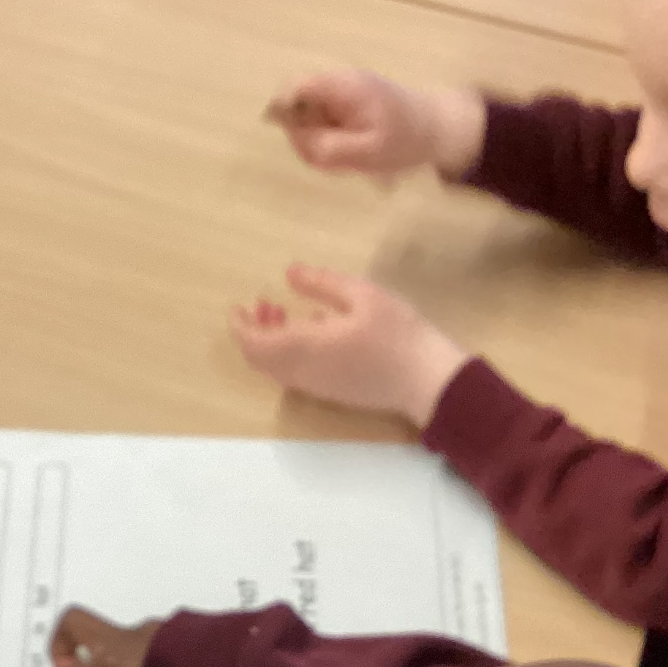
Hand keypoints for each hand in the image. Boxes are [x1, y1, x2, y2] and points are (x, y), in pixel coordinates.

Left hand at [230, 265, 469, 424]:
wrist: (427, 381)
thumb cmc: (398, 333)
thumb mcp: (363, 295)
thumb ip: (321, 283)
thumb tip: (290, 274)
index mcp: (305, 347)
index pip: (254, 343)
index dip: (240, 326)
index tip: (240, 306)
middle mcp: (303, 372)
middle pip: (259, 360)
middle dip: (254, 332)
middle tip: (266, 305)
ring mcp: (317, 386)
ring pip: (276, 370)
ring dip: (271, 343)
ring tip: (286, 314)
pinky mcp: (332, 393)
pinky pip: (294, 375)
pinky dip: (288, 354)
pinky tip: (314, 331)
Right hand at [267, 71, 486, 178]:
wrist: (437, 128)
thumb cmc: (406, 140)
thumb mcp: (368, 152)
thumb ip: (329, 146)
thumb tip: (295, 137)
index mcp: (340, 86)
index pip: (293, 88)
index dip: (286, 115)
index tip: (307, 143)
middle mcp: (335, 83)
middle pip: (296, 107)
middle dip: (308, 138)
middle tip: (338, 160)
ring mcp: (338, 93)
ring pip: (306, 119)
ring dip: (320, 144)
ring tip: (350, 157)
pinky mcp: (343, 104)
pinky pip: (321, 125)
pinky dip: (330, 143)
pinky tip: (352, 151)